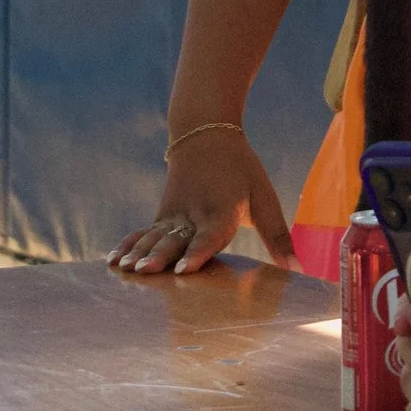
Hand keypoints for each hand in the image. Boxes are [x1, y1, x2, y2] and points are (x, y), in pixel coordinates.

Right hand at [107, 127, 297, 273]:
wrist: (205, 137)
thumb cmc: (242, 171)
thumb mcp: (264, 199)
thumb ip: (277, 236)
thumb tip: (298, 269)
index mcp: (222, 210)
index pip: (209, 234)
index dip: (198, 252)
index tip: (184, 270)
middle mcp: (194, 213)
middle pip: (175, 238)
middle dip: (160, 256)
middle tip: (145, 273)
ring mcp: (174, 214)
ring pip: (154, 236)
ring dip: (140, 253)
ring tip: (126, 269)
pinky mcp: (162, 216)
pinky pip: (143, 232)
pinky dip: (128, 244)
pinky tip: (112, 260)